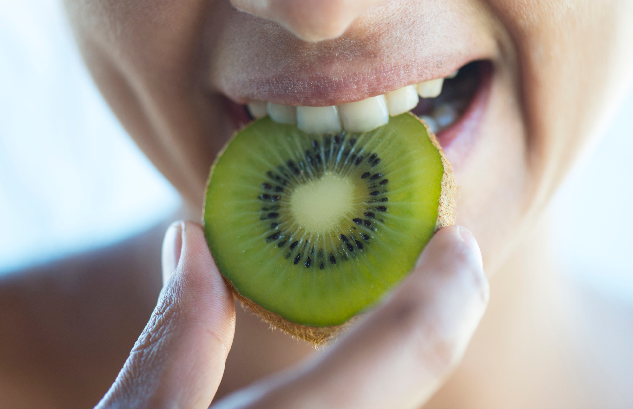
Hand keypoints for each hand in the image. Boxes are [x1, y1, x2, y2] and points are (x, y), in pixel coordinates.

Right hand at [95, 221, 487, 408]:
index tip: (454, 240)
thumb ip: (178, 336)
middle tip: (430, 268)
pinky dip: (380, 399)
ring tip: (388, 320)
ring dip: (407, 366)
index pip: (410, 344)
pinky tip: (355, 385)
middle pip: (421, 379)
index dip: (446, 281)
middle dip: (435, 321)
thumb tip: (191, 241)